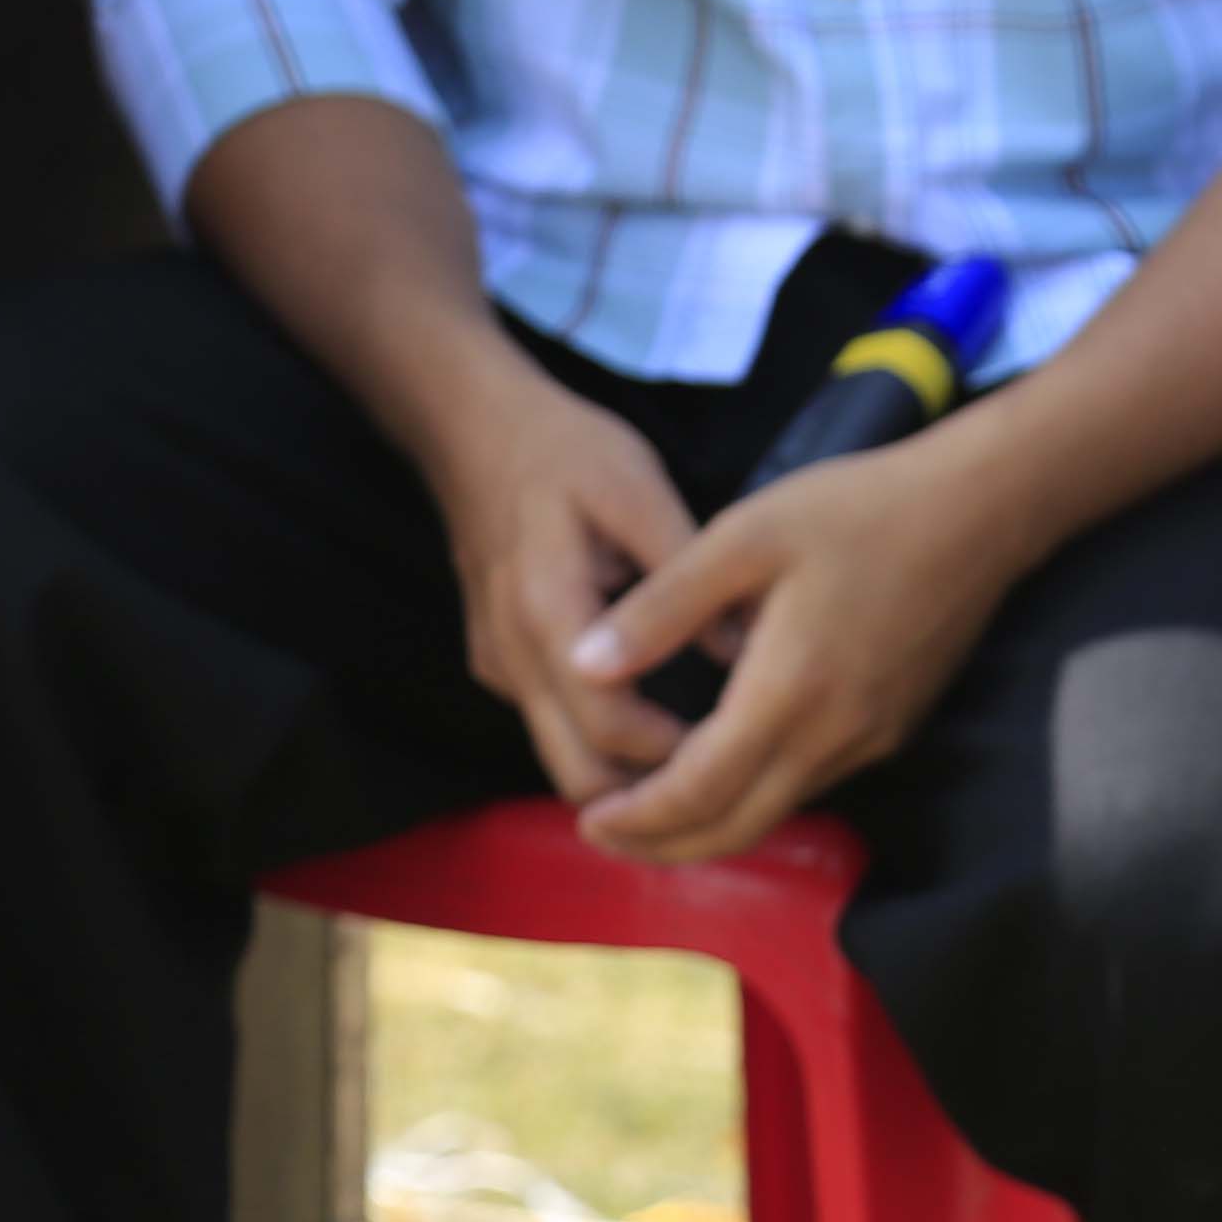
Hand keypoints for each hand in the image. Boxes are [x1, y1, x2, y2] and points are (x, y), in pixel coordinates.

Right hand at [406, 381, 708, 810]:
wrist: (471, 429)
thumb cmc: (563, 451)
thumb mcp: (637, 490)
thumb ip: (686, 574)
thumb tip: (750, 650)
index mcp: (548, 612)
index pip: (609, 728)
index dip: (674, 757)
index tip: (736, 746)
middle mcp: (513, 654)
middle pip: (579, 774)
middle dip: (650, 792)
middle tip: (725, 772)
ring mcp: (500, 665)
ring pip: (563, 760)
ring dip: (627, 773)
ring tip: (702, 752)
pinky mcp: (499, 665)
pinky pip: (553, 726)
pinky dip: (602, 740)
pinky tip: (657, 713)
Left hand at [563, 435, 1034, 862]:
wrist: (978, 514)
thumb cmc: (858, 510)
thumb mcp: (743, 539)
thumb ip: (660, 608)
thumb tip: (582, 666)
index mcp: (787, 691)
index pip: (697, 790)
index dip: (636, 818)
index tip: (588, 819)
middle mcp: (832, 736)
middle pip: (734, 828)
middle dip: (662, 845)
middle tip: (603, 834)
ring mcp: (868, 741)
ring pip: (773, 813)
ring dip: (707, 825)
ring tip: (647, 808)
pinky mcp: (890, 731)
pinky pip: (808, 784)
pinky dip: (752, 796)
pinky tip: (720, 768)